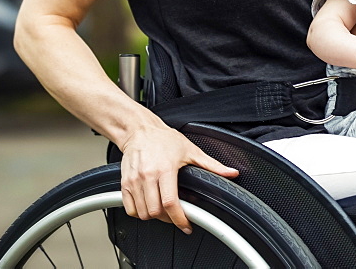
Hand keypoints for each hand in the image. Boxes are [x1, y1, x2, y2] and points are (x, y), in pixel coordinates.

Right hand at [119, 124, 238, 233]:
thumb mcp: (191, 150)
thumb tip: (231, 173)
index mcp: (165, 169)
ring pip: (142, 213)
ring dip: (154, 217)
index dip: (179, 218)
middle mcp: (147, 176)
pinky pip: (129, 208)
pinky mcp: (124, 183)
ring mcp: (134, 181)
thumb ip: (212, 165)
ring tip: (164, 210)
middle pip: (155, 211)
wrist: (140, 130)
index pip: (170, 202)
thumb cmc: (164, 139)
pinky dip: (139, 213)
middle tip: (177, 215)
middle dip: (168, 218)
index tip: (186, 225)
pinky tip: (149, 206)